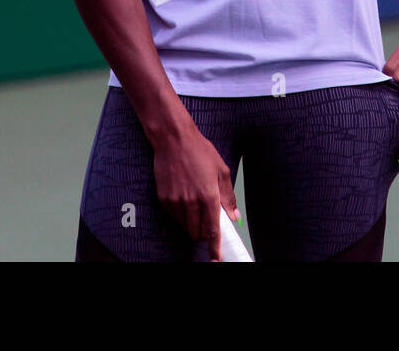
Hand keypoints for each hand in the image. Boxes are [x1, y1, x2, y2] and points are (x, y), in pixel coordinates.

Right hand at [151, 125, 239, 261]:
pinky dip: (180, 214)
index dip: (215, 248)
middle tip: (207, 220)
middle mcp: (191, 202)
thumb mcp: (221, 171)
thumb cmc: (200, 151)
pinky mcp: (164, 200)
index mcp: (209, 195)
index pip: (212, 230)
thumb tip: (234, 217)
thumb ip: (228, 197)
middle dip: (203, 233)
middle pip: (197, 233)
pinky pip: (174, 217)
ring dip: (192, 224)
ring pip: (185, 227)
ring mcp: (176, 202)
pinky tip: (184, 197)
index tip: (216, 259)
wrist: (173, 139)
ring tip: (195, 203)